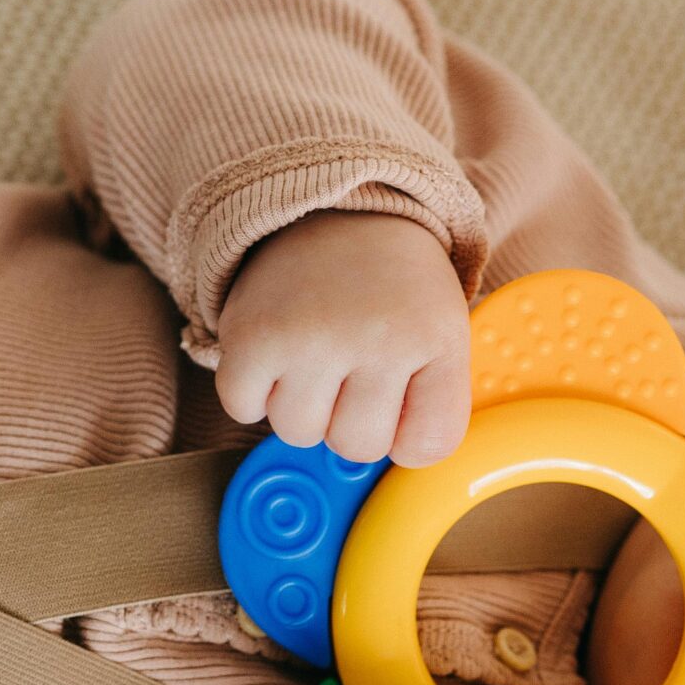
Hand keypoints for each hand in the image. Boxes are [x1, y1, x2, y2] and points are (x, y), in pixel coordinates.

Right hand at [214, 209, 473, 466]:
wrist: (335, 210)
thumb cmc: (392, 291)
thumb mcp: (441, 336)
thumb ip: (430, 408)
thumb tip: (383, 475)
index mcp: (434, 339)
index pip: (426, 447)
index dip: (409, 434)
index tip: (403, 396)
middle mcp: (375, 338)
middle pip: (356, 447)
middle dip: (351, 419)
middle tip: (352, 368)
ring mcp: (310, 338)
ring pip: (298, 433)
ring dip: (302, 405)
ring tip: (314, 355)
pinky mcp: (252, 336)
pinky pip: (243, 408)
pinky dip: (252, 391)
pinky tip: (276, 354)